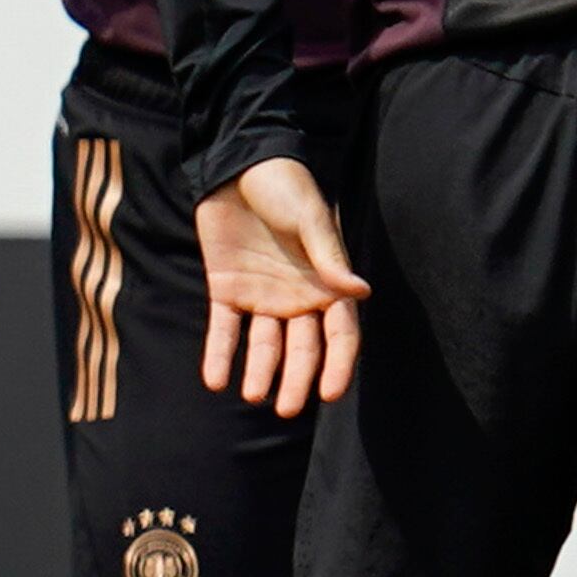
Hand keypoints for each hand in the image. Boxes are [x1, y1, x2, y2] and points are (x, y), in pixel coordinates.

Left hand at [195, 157, 365, 417]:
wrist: (238, 165)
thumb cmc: (286, 186)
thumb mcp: (311, 219)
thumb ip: (330, 258)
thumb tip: (360, 294)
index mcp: (327, 283)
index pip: (340, 334)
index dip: (337, 364)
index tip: (330, 393)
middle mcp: (298, 297)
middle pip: (302, 348)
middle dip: (297, 380)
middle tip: (289, 411)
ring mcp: (262, 296)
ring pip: (264, 345)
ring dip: (260, 372)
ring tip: (253, 396)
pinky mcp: (226, 289)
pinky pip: (224, 329)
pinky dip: (220, 354)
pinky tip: (215, 380)